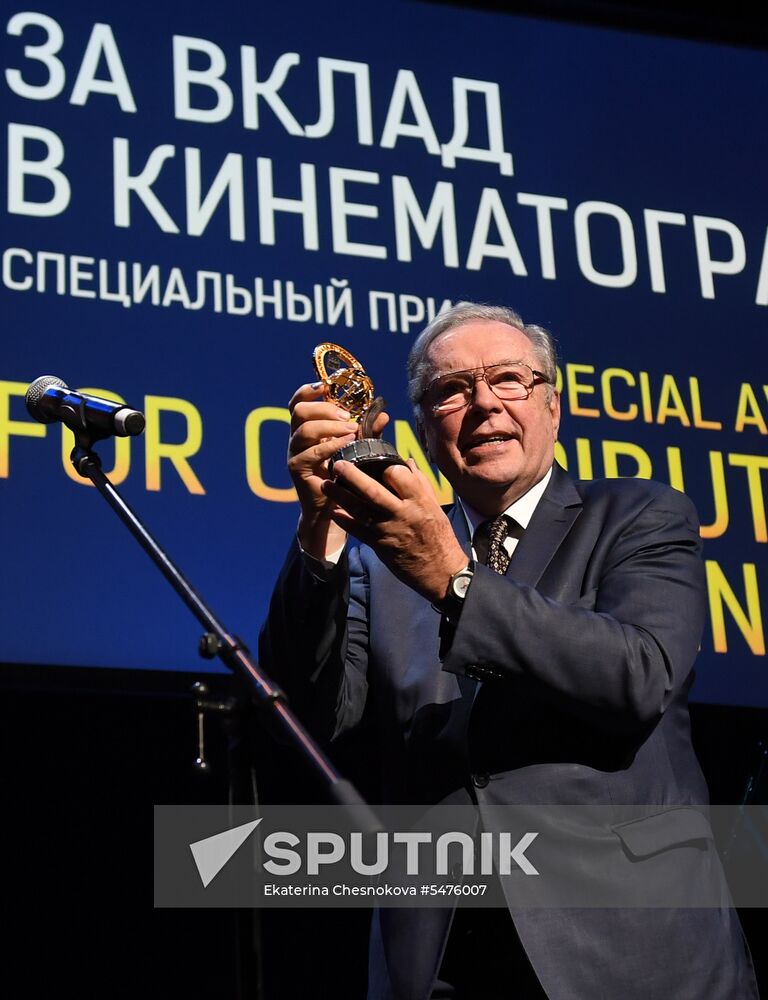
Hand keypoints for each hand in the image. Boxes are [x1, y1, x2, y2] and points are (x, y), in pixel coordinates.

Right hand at [287, 382, 387, 558]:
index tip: (326, 385)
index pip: (299, 402)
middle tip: (347, 416)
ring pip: (303, 430)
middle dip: (324, 408)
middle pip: (299, 411)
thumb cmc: (344, 475)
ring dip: (330, 426)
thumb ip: (368, 432)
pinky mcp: (297, 468)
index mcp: (308, 428)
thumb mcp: (358, 449)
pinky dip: (330, 446)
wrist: (332, 507)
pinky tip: (346, 445)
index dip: (309, 390)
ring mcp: (295, 453)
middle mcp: (297, 438)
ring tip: (351, 431)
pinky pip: (310, 453)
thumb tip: (384, 414)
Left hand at [321, 458, 467, 602]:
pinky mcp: (380, 547)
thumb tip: (408, 462)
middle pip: (373, 491)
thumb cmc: (439, 538)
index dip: (384, 466)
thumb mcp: (435, 508)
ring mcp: (389, 531)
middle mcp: (402, 513)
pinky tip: (333, 512)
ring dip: (340, 496)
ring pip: (360, 510)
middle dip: (352, 476)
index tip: (374, 461)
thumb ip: (420, 484)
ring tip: (325, 485)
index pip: (398, 475)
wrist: (441, 573)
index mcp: (418, 501)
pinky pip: (358, 531)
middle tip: (337, 465)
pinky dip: (344, 521)